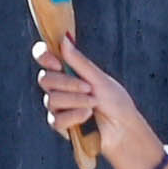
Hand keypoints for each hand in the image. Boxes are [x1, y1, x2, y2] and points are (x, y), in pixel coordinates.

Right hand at [38, 39, 160, 168]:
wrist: (124, 129)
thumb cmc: (115, 102)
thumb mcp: (98, 79)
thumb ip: (79, 62)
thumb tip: (64, 39)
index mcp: (67, 71)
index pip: (44, 57)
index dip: (43, 56)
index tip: (56, 62)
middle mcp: (59, 87)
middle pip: (45, 79)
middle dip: (67, 83)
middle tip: (89, 88)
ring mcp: (58, 107)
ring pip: (51, 100)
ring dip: (76, 100)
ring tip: (94, 103)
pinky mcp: (61, 126)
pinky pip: (56, 119)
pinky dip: (74, 115)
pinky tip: (87, 115)